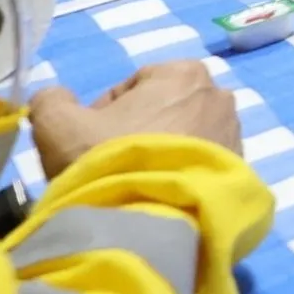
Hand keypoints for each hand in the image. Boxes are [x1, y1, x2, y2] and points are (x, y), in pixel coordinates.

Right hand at [28, 59, 241, 176]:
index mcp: (183, 73)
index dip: (102, 115)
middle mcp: (219, 97)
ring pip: (183, 140)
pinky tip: (158, 197)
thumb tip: (56, 98)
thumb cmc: (107, 159)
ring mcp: (235, 135)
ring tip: (135, 185)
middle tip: (111, 166)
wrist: (150, 221)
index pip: (131, 87)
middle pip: (161, 112)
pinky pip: (200, 167)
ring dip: (159, 156)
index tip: (90, 143)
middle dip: (136, 134)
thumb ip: (51, 101)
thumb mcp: (57, 124)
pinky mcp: (241, 173)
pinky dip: (179, 177)